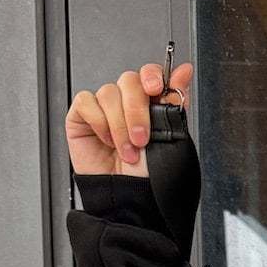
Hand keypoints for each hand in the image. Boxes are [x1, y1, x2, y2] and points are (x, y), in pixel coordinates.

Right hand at [65, 58, 193, 177]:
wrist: (127, 195)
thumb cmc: (147, 173)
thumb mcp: (169, 137)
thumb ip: (174, 102)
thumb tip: (184, 71)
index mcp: (149, 103)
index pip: (149, 73)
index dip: (152, 76)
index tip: (156, 88)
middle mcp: (127, 102)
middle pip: (129, 80)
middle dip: (137, 110)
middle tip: (142, 138)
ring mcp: (104, 107)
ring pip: (109, 92)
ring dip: (119, 125)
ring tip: (126, 150)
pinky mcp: (82, 115)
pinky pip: (87, 101)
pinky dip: (99, 122)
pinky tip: (106, 141)